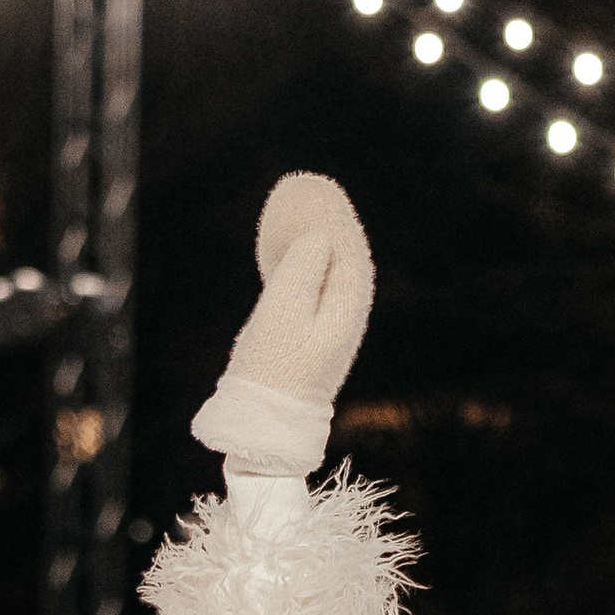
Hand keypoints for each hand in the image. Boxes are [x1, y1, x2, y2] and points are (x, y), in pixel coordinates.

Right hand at [192, 172, 375, 477]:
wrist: (265, 427)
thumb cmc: (272, 370)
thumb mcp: (283, 314)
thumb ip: (302, 270)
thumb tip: (320, 237)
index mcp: (346, 309)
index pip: (349, 248)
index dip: (334, 217)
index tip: (316, 187)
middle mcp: (345, 319)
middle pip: (343, 259)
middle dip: (328, 226)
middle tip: (308, 191)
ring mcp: (329, 331)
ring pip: (328, 275)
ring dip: (316, 245)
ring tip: (298, 217)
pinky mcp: (311, 342)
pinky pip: (314, 291)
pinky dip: (304, 268)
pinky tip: (288, 258)